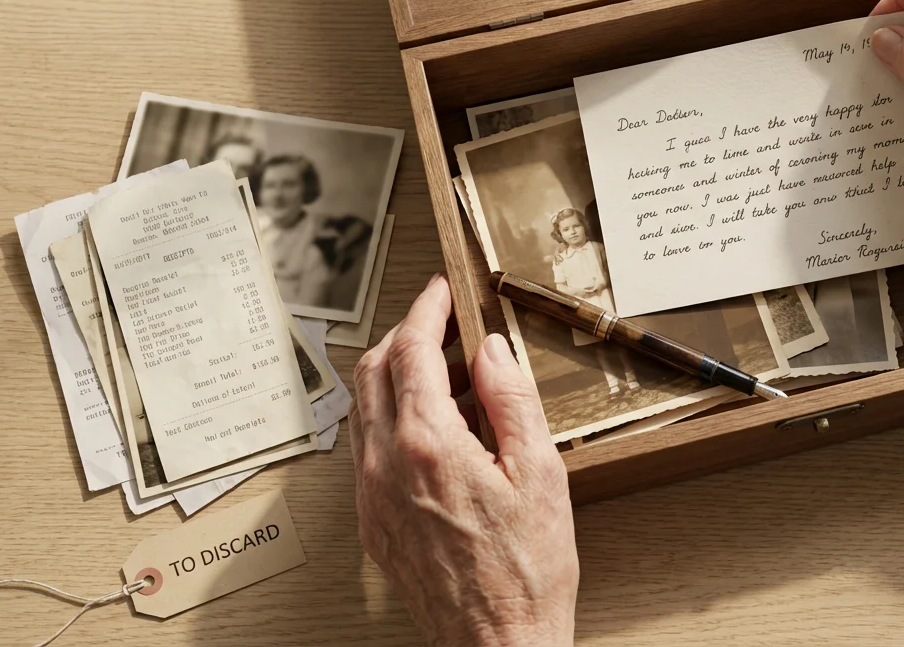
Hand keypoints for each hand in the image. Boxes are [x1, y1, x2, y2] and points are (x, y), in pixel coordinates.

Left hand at [351, 275, 577, 646]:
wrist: (498, 643)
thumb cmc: (526, 570)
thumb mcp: (539, 472)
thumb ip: (511, 400)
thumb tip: (490, 349)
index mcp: (427, 445)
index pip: (410, 352)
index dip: (426, 311)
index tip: (441, 291)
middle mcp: (385, 465)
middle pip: (372, 371)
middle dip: (404, 335)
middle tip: (442, 323)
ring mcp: (372, 495)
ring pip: (364, 408)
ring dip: (397, 376)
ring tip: (451, 376)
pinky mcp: (373, 520)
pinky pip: (368, 447)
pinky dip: (394, 417)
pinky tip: (438, 429)